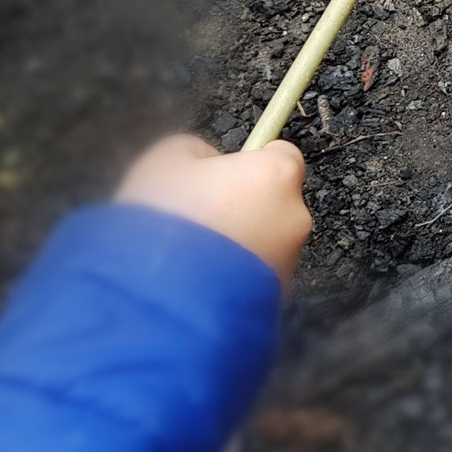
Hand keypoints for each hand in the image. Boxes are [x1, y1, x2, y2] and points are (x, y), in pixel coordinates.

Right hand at [114, 135, 311, 287]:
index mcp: (276, 175)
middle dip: (242, 206)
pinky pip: (253, 278)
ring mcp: (288, 260)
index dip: (251, 162)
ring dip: (236, 244)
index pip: (283, 155)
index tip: (226, 172)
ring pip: (264, 242)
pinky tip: (198, 281)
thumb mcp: (165, 162)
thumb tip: (208, 163)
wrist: (158, 299)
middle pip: (273, 202)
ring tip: (190, 254)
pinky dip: (232, 276)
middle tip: (198, 216)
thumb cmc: (162, 223)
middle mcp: (294, 217)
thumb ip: (198, 152)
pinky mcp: (275, 299)